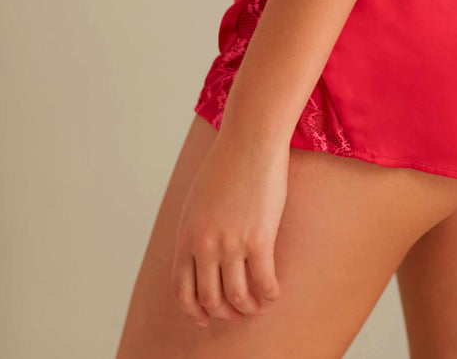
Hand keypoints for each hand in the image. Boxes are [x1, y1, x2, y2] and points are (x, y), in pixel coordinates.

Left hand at [171, 126, 288, 328]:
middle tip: (239, 313)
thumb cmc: (226, 163)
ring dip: (249, 309)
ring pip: (237, 297)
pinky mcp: (259, 238)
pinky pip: (264, 283)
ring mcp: (231, 244)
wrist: (250, 139)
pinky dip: (269, 295)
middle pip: (211, 299)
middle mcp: (204, 245)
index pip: (183, 290)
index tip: (207, 317)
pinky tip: (274, 292)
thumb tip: (202, 259)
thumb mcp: (196, 200)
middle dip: (225, 313)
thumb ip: (195, 231)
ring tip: (258, 306)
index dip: (195, 311)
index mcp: (185, 235)